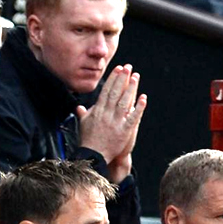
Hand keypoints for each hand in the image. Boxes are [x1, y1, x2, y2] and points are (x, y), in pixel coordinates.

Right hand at [76, 65, 146, 182]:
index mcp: (97, 111)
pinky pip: (133, 117)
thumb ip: (83, 114)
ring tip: (135, 77)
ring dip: (130, 89)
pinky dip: (139, 108)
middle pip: (115, 93)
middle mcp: (106, 114)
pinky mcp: (124, 131)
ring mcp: (115, 122)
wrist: (92, 156)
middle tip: (128, 67)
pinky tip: (143, 98)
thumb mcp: (83, 124)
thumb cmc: (87, 140)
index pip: (106, 91)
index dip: (112, 79)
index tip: (118, 69)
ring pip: (124, 102)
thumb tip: (79, 107)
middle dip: (122, 79)